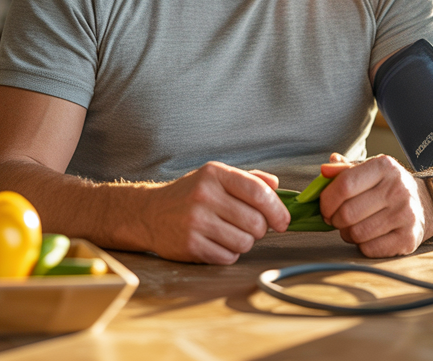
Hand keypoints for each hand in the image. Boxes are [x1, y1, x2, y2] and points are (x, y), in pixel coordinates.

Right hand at [138, 162, 290, 264]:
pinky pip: (228, 257)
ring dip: (244, 242)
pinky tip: (215, 243)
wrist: (149, 214)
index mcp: (214, 174)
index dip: (277, 210)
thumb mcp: (215, 177)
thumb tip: (276, 186)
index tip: (283, 221)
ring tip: (229, 234)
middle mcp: (204, 196)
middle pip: (256, 222)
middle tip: (250, 227)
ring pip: (244, 242)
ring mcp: (196, 221)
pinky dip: (228, 254)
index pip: (259, 192)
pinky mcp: (190, 245)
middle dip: (260, 229)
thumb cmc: (189, 196)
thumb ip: (248, 179)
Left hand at [319, 153, 432, 257]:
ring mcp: (405, 214)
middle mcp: (398, 188)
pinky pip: (370, 249)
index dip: (327, 200)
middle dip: (334, 220)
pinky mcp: (408, 238)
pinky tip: (367, 237)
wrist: (423, 204)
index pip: (344, 185)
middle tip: (336, 219)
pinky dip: (362, 246)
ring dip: (346, 234)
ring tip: (351, 227)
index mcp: (384, 167)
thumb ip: (344, 170)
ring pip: (357, 233)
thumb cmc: (386, 187)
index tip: (325, 207)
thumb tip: (325, 170)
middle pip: (348, 212)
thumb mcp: (368, 171)